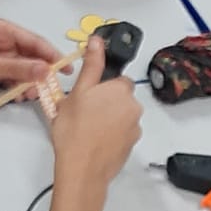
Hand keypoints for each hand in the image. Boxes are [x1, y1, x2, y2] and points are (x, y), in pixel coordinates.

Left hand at [0, 19, 64, 95]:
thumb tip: (45, 70)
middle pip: (31, 59)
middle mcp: (3, 43)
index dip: (53, 55)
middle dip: (39, 75)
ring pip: (22, 72)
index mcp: (3, 31)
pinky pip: (11, 80)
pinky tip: (17, 96)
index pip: (35, 43)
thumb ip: (18, 69)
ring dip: (27, 84)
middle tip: (45, 90)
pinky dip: (16, 88)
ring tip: (27, 96)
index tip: (66, 69)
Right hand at [49, 35, 142, 190]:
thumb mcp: (78, 92)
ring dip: (109, 119)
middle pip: (121, 98)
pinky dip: (112, 134)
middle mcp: (133, 107)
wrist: (82, 169)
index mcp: (121, 90)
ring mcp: (134, 128)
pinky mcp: (131, 145)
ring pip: (121, 116)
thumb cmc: (75, 130)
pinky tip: (95, 140)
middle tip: (83, 112)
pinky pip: (122, 133)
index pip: (118, 79)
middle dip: (106, 102)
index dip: (102, 86)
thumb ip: (91, 65)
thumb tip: (96, 41)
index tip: (88, 94)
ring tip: (87, 128)